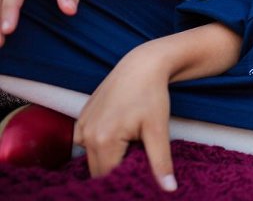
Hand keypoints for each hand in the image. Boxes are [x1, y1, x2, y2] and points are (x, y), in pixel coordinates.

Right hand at [74, 47, 176, 191]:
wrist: (141, 65)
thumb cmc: (152, 95)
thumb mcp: (159, 129)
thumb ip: (160, 162)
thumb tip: (169, 189)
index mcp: (104, 141)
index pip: (110, 177)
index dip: (126, 178)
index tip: (142, 170)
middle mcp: (86, 135)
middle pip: (99, 170)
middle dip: (118, 168)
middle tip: (139, 154)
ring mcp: (81, 126)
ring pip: (92, 158)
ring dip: (109, 157)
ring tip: (131, 141)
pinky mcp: (80, 119)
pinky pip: (87, 144)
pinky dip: (101, 146)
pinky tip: (120, 132)